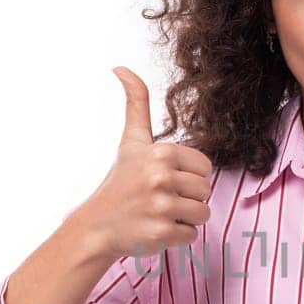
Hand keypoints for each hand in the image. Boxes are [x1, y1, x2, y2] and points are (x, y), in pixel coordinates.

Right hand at [67, 67, 213, 260]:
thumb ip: (136, 103)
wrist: (97, 225)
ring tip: (160, 214)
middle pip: (206, 191)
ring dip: (185, 218)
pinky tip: (156, 228)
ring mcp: (161, 207)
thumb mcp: (131, 140)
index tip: (166, 179)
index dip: (189, 175)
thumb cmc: (119, 182)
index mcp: (161, 153)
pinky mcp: (161, 233)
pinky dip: (178, 236)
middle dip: (188, 198)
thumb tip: (120, 67)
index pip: (205, 167)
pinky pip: (192, 235)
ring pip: (203, 214)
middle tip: (161, 199)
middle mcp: (161, 177)